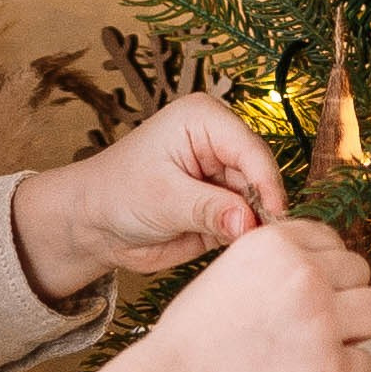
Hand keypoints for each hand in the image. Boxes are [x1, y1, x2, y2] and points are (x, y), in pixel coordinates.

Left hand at [11, 98, 285, 302]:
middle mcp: (220, 143)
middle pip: (261, 175)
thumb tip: (249, 222)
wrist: (96, 224)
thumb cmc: (119, 194)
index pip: (250, 149)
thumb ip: (209, 209)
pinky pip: (248, 224)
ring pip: (259, 203)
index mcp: (204, 119)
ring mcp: (223, 176)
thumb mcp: (163, 198)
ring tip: (245, 248)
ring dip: (255, 227)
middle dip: (263, 208)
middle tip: (260, 241)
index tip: (274, 217)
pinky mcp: (223, 206)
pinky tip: (236, 251)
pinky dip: (245, 239)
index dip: (267, 183)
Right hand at [87, 221, 370, 371]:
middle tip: (317, 324)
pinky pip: (369, 367)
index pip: (330, 240)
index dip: (325, 268)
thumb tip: (312, 270)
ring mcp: (323, 320)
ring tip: (328, 347)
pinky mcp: (332, 369)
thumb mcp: (228, 270)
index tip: (314, 289)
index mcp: (276, 242)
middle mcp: (305, 273)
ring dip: (359, 329)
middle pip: (361, 271)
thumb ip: (273, 263)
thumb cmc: (192, 338)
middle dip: (344, 296)